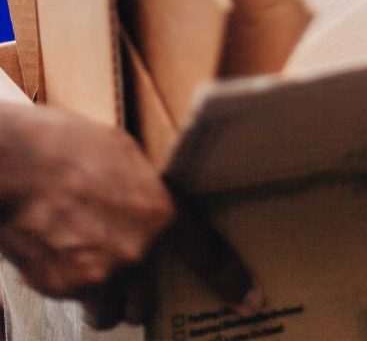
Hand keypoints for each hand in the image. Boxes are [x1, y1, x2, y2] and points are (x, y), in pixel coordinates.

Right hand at [0, 103, 260, 328]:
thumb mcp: (126, 157)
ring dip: (106, 296)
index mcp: (160, 214)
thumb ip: (147, 192)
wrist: (13, 166)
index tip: (250, 302)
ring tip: (88, 259)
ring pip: (110, 311)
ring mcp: (97, 277)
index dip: (232, 281)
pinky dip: (74, 289)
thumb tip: (153, 205)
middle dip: (139, 292)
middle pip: (147, 304)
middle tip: (126, 268)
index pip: (206, 256)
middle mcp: (136, 254)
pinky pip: (78, 302)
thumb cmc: (68, 147)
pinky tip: (62, 252)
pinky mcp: (62, 289)